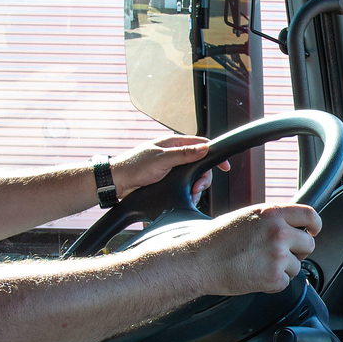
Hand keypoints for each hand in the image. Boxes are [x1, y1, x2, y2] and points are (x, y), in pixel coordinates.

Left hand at [112, 135, 226, 197]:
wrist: (117, 182)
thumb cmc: (134, 167)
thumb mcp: (161, 159)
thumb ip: (183, 154)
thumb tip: (203, 148)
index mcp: (172, 144)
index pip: (200, 144)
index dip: (213, 154)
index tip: (224, 166)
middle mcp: (174, 155)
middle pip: (199, 164)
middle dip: (202, 178)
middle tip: (197, 187)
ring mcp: (171, 168)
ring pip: (193, 177)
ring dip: (194, 188)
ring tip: (189, 194)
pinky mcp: (168, 181)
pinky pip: (184, 186)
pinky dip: (187, 193)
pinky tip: (185, 197)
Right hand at [188, 203, 321, 294]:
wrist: (200, 261)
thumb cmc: (217, 239)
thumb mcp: (247, 216)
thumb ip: (272, 219)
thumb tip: (291, 225)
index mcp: (272, 213)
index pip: (310, 215)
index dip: (314, 225)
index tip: (313, 231)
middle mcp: (279, 232)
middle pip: (308, 244)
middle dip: (297, 251)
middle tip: (277, 254)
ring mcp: (278, 255)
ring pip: (297, 266)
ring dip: (282, 268)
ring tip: (258, 264)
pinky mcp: (274, 276)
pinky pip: (286, 282)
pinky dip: (273, 282)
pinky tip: (255, 274)